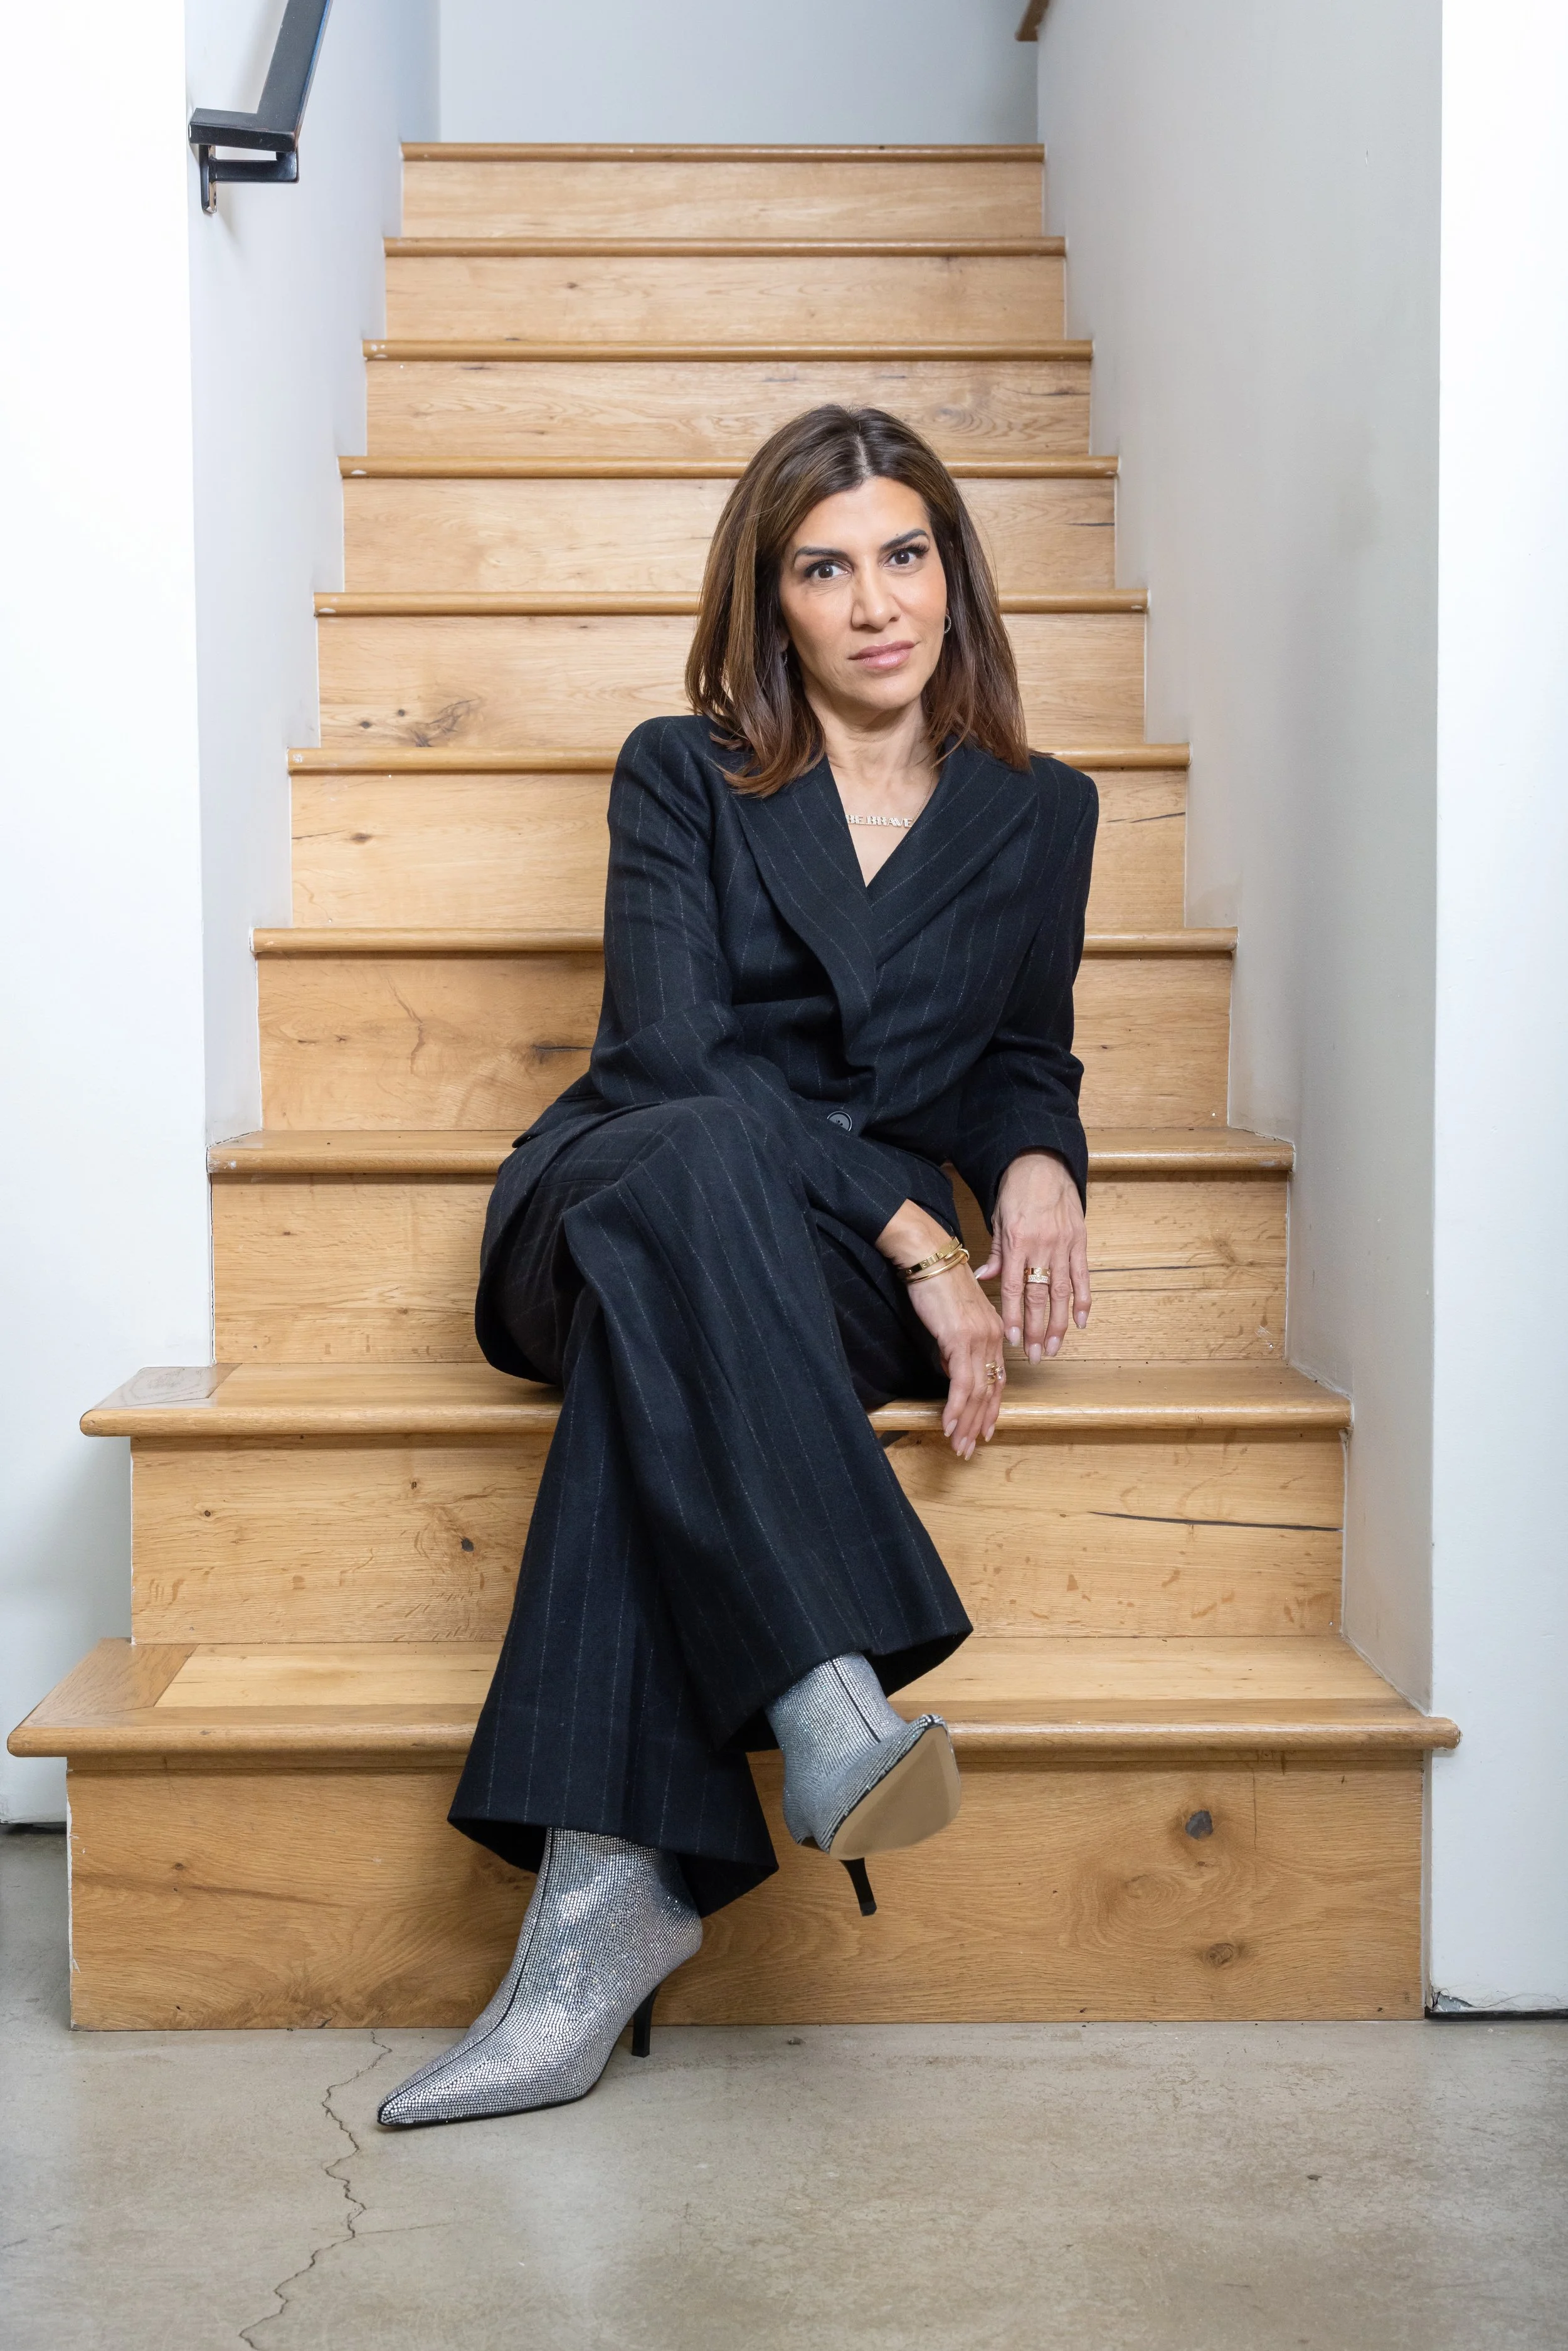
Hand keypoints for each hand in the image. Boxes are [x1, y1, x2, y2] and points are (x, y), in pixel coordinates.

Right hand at [876, 1203, 1007, 1458]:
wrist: (929, 1258)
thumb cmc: (938, 1284)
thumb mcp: (954, 1318)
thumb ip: (957, 1344)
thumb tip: (951, 1367)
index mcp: (993, 1333)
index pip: (997, 1380)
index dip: (991, 1408)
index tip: (985, 1429)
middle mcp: (992, 1338)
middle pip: (990, 1391)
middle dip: (980, 1423)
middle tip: (970, 1448)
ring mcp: (978, 1340)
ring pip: (977, 1392)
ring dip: (966, 1423)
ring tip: (959, 1444)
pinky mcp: (960, 1339)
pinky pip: (960, 1383)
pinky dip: (955, 1408)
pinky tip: (949, 1425)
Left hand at [974, 1152, 1090, 1362]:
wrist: (1043, 1163)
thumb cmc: (1016, 1192)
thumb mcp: (998, 1220)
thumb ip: (995, 1253)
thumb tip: (983, 1279)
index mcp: (1016, 1241)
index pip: (1012, 1287)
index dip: (1013, 1316)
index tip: (1013, 1340)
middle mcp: (1041, 1246)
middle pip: (1038, 1296)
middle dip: (1037, 1330)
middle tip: (1036, 1356)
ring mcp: (1063, 1244)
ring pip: (1062, 1292)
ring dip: (1060, 1323)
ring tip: (1055, 1348)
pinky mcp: (1080, 1240)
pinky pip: (1082, 1276)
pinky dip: (1083, 1300)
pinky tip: (1081, 1322)